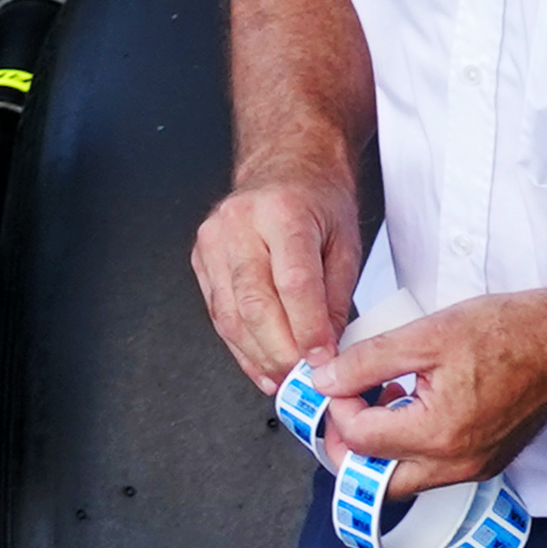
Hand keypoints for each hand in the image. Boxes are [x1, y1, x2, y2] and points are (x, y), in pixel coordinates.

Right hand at [189, 178, 362, 391]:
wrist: (285, 167)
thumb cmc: (317, 200)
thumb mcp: (345, 241)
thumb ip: (336, 297)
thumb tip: (326, 349)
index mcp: (283, 211)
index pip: (293, 282)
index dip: (308, 328)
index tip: (322, 360)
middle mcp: (240, 224)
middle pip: (254, 303)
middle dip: (279, 351)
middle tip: (302, 380)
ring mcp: (214, 241)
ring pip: (229, 315)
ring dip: (257, 356)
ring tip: (282, 380)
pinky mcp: (201, 260)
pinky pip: (218, 314)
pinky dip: (240, 347)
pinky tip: (260, 365)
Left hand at [303, 289, 546, 484]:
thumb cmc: (509, 332)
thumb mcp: (428, 335)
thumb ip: (368, 361)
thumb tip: (325, 381)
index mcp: (437, 434)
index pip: (360, 441)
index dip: (338, 409)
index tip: (340, 379)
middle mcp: (455, 465)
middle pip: (376, 482)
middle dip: (350, 449)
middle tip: (344, 409)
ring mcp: (473, 469)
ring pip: (404, 481)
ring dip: (381, 450)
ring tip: (382, 400)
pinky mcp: (485, 463)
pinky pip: (433, 472)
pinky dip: (411, 449)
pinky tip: (413, 408)